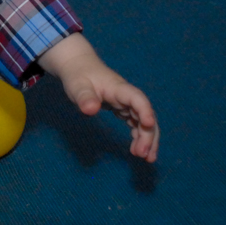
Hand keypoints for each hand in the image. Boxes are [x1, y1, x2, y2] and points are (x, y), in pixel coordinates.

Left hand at [37, 34, 159, 162]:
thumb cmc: (78, 76)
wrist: (78, 66)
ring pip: (143, 122)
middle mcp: (127, 96)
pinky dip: (139, 137)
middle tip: (143, 155)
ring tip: (146, 158)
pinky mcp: (123, 109)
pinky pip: (136, 124)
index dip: (145, 110)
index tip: (148, 124)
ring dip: (147, 139)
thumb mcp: (77, 86)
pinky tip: (137, 150)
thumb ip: (84, 97)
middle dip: (148, 135)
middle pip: (144, 114)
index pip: (137, 98)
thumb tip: (90, 110)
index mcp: (119, 88)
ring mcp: (126, 103)